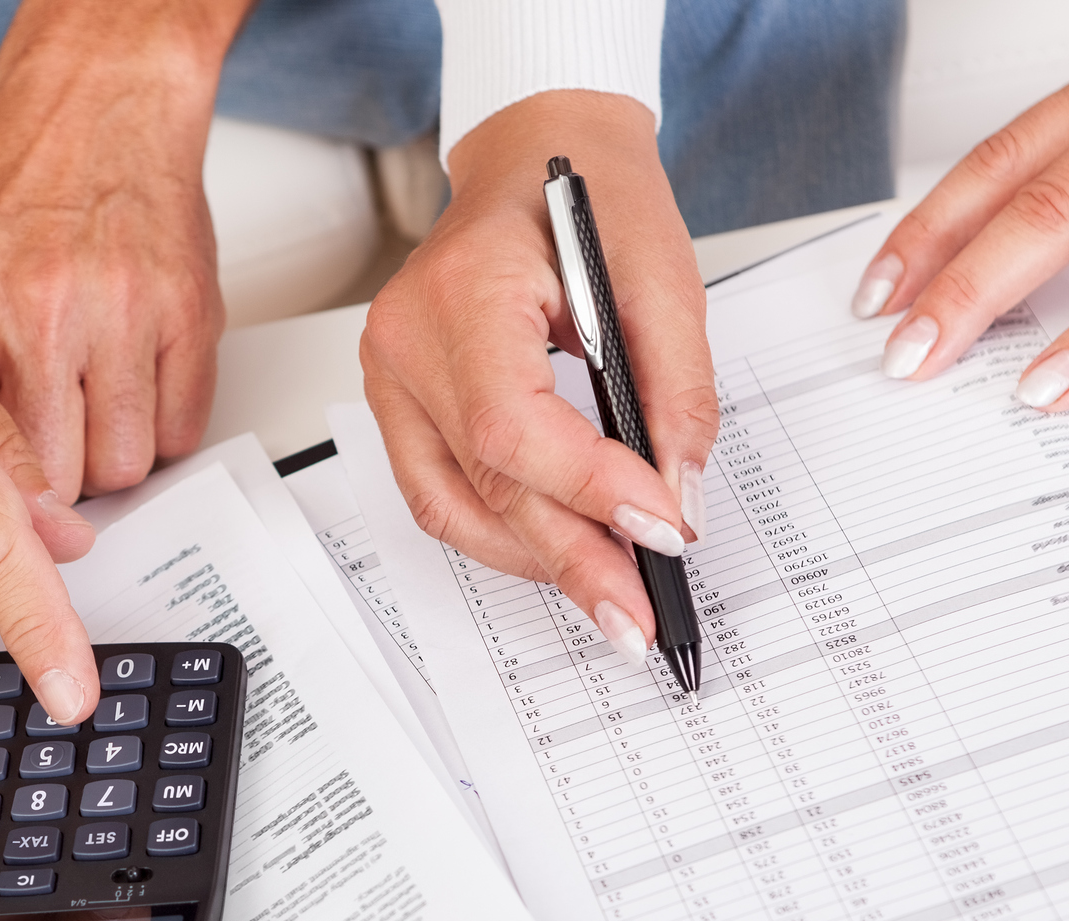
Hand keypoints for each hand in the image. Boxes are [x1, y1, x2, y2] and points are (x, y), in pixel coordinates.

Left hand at [0, 0, 247, 499]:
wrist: (94, 105)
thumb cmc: (14, 184)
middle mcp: (38, 308)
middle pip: (54, 476)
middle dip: (54, 488)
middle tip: (49, 464)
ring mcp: (119, 311)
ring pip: (124, 462)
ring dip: (111, 458)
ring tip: (91, 423)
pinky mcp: (186, 313)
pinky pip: (182, 426)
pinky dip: (162, 428)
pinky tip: (135, 397)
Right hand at [361, 92, 715, 664]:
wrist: (538, 157)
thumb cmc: (591, 198)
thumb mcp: (662, 277)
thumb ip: (677, 391)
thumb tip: (678, 494)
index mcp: (463, 291)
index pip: (511, 425)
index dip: (588, 491)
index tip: (664, 530)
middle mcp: (406, 340)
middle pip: (485, 483)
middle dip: (572, 557)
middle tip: (637, 616)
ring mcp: (390, 377)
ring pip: (453, 508)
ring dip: (536, 560)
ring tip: (610, 596)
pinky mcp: (401, 404)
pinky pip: (441, 495)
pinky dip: (504, 534)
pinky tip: (561, 552)